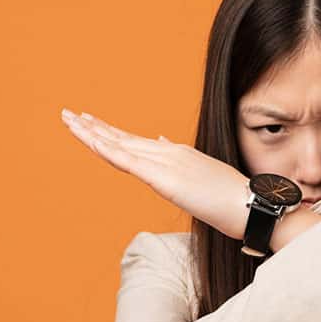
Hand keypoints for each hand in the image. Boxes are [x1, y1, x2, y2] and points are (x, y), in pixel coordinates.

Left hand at [60, 109, 249, 239]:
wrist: (252, 205)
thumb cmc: (235, 199)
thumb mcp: (204, 178)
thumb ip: (181, 163)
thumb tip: (162, 144)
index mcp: (177, 155)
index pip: (136, 143)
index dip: (111, 133)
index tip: (90, 123)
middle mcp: (169, 154)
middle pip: (123, 140)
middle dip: (94, 128)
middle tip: (68, 115)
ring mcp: (166, 164)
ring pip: (121, 146)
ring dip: (92, 134)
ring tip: (69, 121)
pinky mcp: (165, 179)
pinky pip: (130, 162)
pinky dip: (108, 149)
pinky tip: (91, 141)